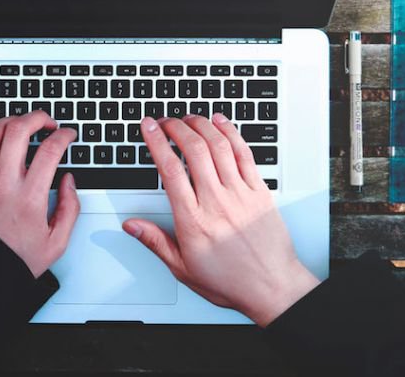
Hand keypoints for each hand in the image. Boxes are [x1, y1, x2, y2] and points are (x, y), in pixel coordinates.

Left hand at [0, 111, 79, 277]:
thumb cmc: (11, 260)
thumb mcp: (55, 243)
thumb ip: (70, 209)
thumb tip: (69, 182)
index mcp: (29, 198)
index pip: (51, 150)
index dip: (64, 135)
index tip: (68, 135)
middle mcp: (3, 184)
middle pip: (19, 130)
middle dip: (38, 117)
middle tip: (47, 122)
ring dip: (12, 121)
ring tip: (22, 125)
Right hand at [123, 114, 320, 326]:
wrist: (272, 287)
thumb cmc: (230, 281)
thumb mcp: (183, 268)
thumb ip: (155, 242)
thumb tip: (132, 225)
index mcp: (194, 221)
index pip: (170, 171)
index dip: (156, 142)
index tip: (148, 127)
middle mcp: (217, 203)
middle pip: (194, 150)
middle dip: (176, 127)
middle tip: (165, 121)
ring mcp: (240, 194)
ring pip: (219, 146)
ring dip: (201, 125)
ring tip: (188, 118)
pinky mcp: (260, 191)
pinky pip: (244, 154)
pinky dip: (231, 133)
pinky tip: (221, 123)